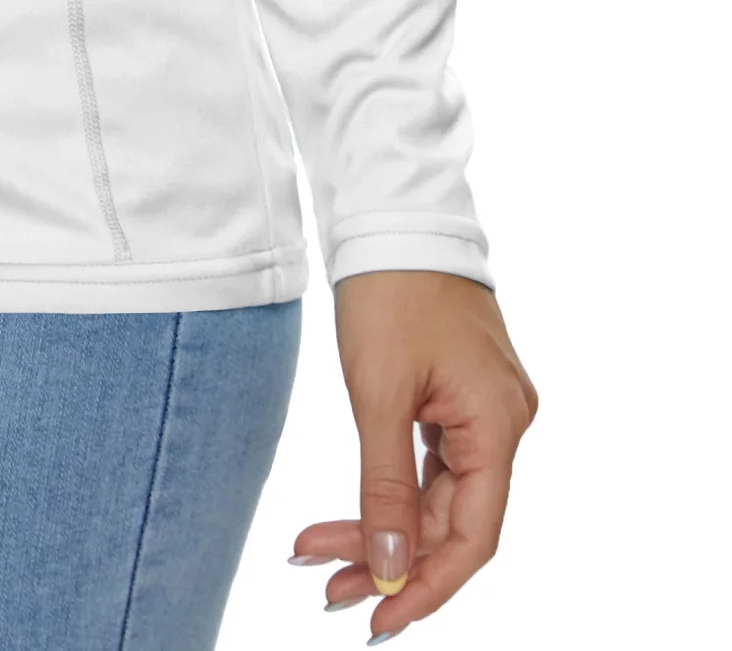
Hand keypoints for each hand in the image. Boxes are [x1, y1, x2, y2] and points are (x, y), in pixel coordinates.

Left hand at [290, 271, 537, 637]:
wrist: (390, 212)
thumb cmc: (387, 290)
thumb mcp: (378, 392)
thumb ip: (386, 486)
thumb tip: (389, 568)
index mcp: (498, 424)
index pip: (473, 537)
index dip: (427, 586)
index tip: (377, 620)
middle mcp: (502, 422)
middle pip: (451, 521)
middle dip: (388, 557)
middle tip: (326, 588)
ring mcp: (482, 409)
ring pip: (437, 496)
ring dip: (381, 528)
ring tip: (318, 558)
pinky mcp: (457, 395)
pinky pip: (431, 464)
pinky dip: (390, 491)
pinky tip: (349, 517)